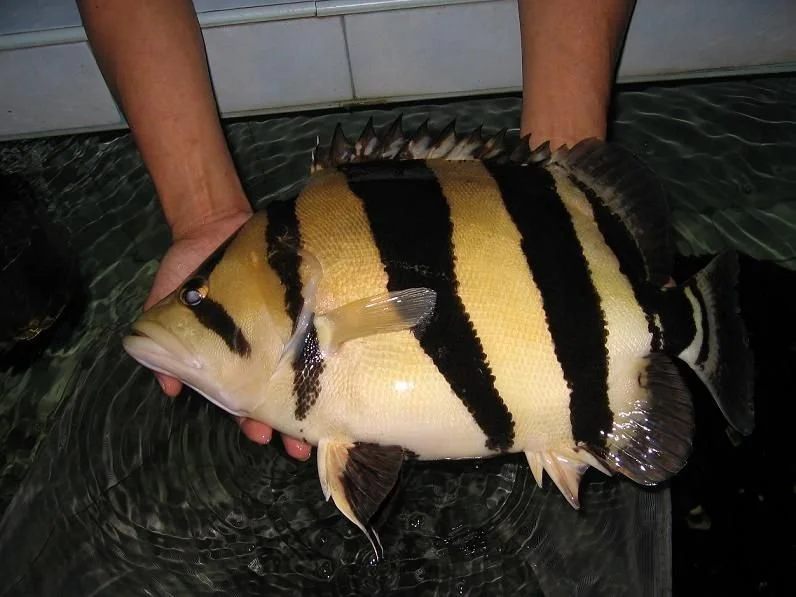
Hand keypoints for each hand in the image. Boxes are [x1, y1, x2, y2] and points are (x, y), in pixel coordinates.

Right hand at [144, 209, 311, 459]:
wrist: (215, 225)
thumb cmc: (190, 273)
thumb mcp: (167, 308)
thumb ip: (166, 346)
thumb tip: (168, 388)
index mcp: (233, 361)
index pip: (244, 400)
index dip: (252, 421)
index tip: (262, 435)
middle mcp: (263, 351)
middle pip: (280, 393)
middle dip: (289, 420)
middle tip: (303, 442)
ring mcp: (286, 331)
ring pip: (302, 372)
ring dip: (312, 398)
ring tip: (326, 419)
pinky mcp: (305, 307)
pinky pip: (318, 332)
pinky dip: (330, 351)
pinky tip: (344, 372)